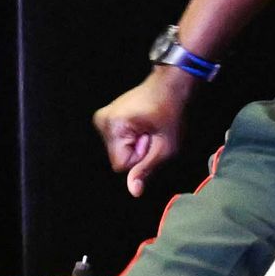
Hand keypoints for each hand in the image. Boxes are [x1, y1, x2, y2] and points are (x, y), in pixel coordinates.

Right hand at [90, 76, 189, 195]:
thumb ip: (147, 169)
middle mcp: (102, 120)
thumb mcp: (167, 146)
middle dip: (137, 151)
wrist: (171, 84)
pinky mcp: (106, 116)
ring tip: (148, 126)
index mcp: (113, 126)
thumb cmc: (172, 112)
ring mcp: (102, 117)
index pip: (121, 165)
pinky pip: (117, 140)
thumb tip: (134, 192)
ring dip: (134, 144)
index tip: (151, 139)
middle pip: (118, 158)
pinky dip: (130, 136)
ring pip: (117, 150)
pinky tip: (142, 123)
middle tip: (152, 132)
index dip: (140, 158)